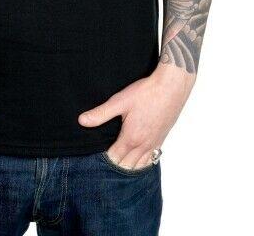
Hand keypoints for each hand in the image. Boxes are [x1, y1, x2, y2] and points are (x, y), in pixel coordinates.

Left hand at [78, 64, 195, 169]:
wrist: (172, 87)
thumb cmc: (146, 93)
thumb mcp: (120, 101)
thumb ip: (101, 113)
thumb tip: (82, 121)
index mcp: (131, 138)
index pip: (114, 159)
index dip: (104, 161)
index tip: (95, 160)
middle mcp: (144, 145)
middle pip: (127, 166)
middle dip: (115, 167)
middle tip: (103, 167)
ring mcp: (155, 143)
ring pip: (140, 165)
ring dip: (129, 167)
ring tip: (118, 166)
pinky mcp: (161, 139)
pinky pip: (151, 159)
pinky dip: (142, 163)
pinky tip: (137, 160)